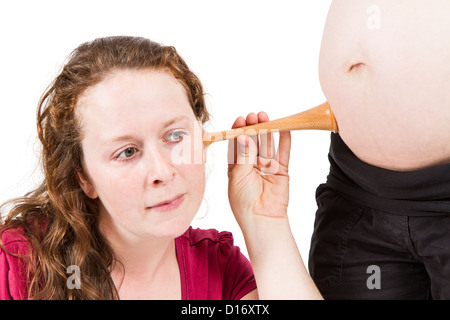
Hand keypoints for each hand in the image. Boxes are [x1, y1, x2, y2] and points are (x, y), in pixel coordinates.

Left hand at [227, 111, 290, 228]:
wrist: (261, 218)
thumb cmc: (243, 200)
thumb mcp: (238, 175)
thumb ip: (243, 155)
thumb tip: (244, 135)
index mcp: (236, 165)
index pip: (237, 144)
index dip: (238, 131)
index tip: (240, 120)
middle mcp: (251, 163)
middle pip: (253, 141)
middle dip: (253, 127)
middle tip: (253, 116)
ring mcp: (267, 166)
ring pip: (267, 144)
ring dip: (267, 130)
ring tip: (266, 117)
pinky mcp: (281, 169)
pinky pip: (283, 152)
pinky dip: (284, 141)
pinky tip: (284, 129)